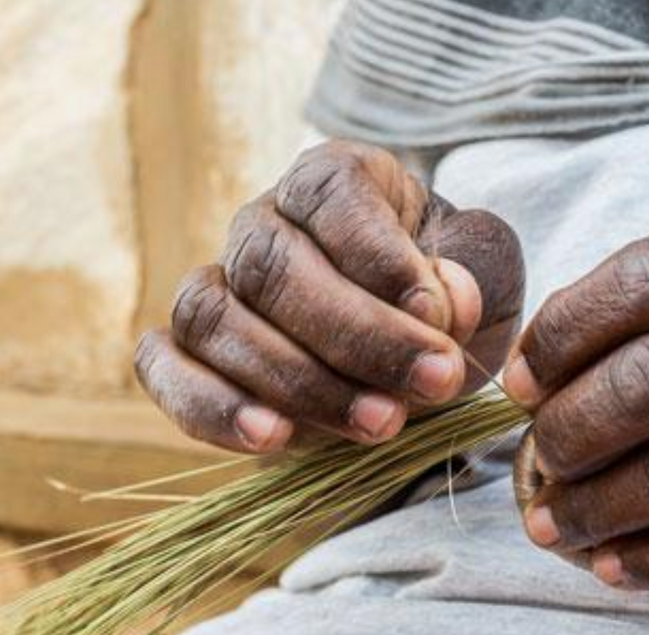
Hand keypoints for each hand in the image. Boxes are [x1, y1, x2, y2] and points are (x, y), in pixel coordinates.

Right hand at [136, 140, 524, 451]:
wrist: (413, 355)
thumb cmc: (449, 302)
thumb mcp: (485, 277)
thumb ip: (475, 276)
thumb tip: (445, 300)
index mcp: (332, 181)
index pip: (331, 194)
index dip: (383, 259)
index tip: (442, 319)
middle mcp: (262, 223)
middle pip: (272, 266)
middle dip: (359, 336)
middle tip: (434, 383)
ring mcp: (216, 286)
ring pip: (216, 318)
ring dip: (298, 382)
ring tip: (381, 424)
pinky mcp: (186, 353)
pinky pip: (164, 368)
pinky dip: (209, 406)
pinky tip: (271, 438)